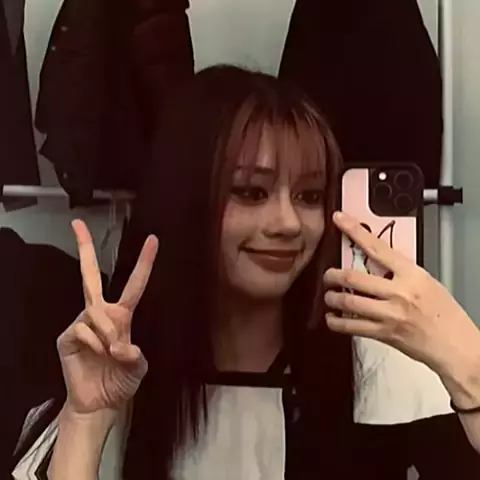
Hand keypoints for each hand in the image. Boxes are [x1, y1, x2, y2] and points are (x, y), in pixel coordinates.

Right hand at [56, 220, 158, 414]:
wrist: (100, 403)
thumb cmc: (120, 381)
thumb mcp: (138, 367)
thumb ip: (135, 355)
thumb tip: (122, 344)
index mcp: (121, 316)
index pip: (134, 284)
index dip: (144, 263)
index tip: (153, 239)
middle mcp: (101, 313)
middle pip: (90, 276)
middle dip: (84, 249)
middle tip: (77, 224)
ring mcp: (82, 322)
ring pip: (95, 311)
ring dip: (107, 333)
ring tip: (111, 353)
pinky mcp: (67, 336)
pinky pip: (82, 329)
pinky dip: (93, 343)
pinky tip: (95, 355)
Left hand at [323, 211, 479, 384]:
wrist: (456, 345)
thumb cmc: (445, 314)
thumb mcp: (426, 282)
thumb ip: (401, 271)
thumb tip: (379, 261)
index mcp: (410, 274)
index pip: (377, 247)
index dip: (354, 231)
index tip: (340, 220)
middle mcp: (398, 292)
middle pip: (354, 277)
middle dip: (333, 275)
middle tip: (328, 275)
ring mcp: (389, 314)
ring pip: (348, 301)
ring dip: (332, 297)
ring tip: (329, 296)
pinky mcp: (384, 334)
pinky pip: (352, 326)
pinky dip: (336, 322)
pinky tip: (332, 319)